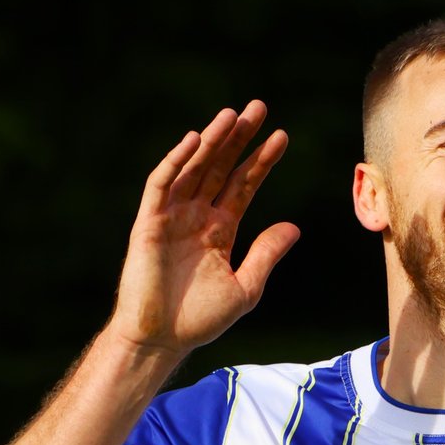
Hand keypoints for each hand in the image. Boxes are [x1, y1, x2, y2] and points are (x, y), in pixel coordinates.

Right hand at [108, 100, 300, 358]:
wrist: (164, 338)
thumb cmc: (202, 318)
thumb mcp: (246, 286)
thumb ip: (266, 253)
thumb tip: (294, 226)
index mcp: (221, 229)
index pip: (244, 185)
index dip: (261, 161)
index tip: (282, 137)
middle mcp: (197, 216)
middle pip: (220, 167)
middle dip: (239, 138)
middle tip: (258, 106)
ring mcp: (172, 216)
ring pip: (193, 168)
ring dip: (211, 141)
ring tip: (232, 115)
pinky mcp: (150, 222)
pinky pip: (162, 185)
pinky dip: (176, 162)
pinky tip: (194, 140)